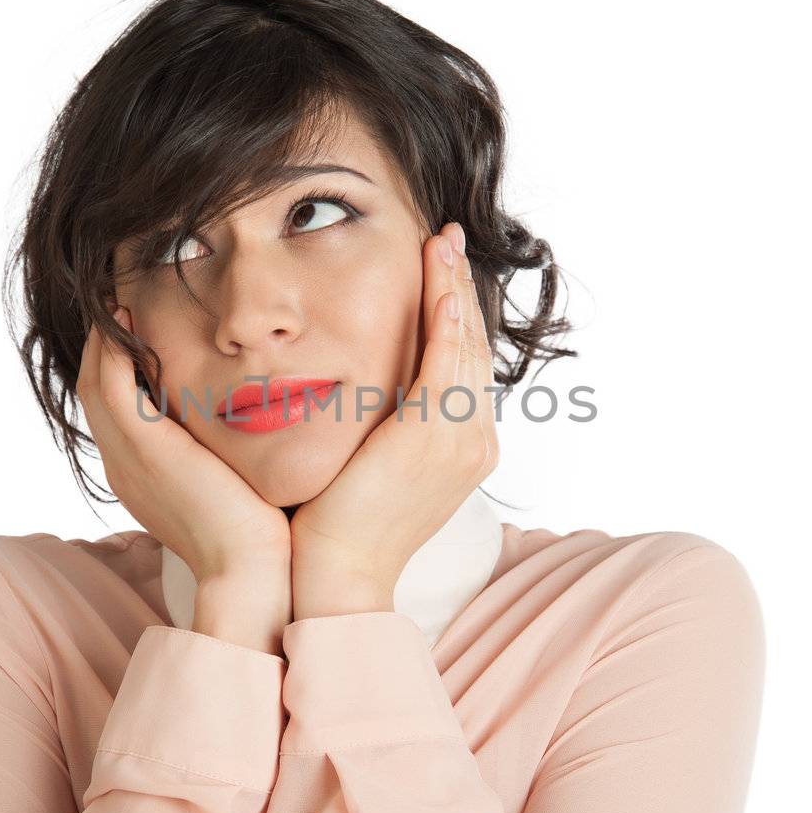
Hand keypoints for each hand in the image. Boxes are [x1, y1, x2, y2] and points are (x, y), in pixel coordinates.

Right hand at [77, 305, 292, 651]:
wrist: (254, 573)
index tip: (140, 332)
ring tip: (121, 299)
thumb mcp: (238, 485)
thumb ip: (233, 453)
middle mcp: (125, 467)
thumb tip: (259, 421)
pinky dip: (114, 348)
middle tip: (120, 303)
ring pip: (95, 382)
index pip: (119, 411)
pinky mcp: (144, 448)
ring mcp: (128, 458)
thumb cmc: (262, 536)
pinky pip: (112, 385)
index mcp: (144, 477)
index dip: (122, 369)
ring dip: (105, 337)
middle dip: (105, 346)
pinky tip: (130, 316)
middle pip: (95, 392)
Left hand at [288, 221, 499, 618]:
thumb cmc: (338, 525)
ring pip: (463, 345)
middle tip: (446, 239)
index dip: (454, 312)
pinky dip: (446, 320)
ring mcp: (460, 438)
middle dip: (459, 287)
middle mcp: (474, 440)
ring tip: (440, 243)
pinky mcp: (432, 434)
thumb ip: (379, 421)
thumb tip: (360, 387)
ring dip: (452, 287)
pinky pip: (446, 363)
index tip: (439, 269)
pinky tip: (439, 285)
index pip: (463, 363)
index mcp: (463, 447)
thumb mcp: (369, 462)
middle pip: (471, 346)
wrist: (338, 573)